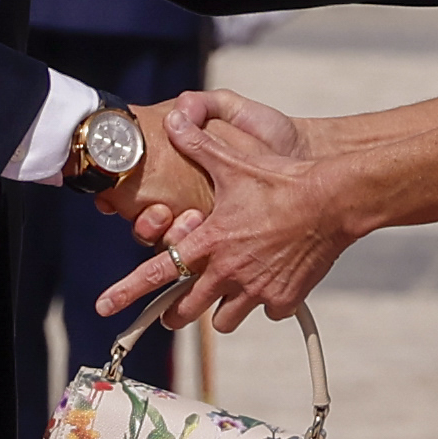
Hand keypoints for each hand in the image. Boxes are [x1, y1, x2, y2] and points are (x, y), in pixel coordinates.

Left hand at [97, 100, 356, 331]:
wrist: (333, 199)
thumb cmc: (282, 180)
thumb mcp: (235, 162)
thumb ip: (199, 145)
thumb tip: (172, 119)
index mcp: (209, 240)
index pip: (157, 272)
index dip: (127, 291)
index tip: (104, 307)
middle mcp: (228, 271)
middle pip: (186, 310)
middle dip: (176, 312)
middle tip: (174, 311)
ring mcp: (256, 289)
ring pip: (224, 319)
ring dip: (221, 309)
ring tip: (227, 291)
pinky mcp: (284, 299)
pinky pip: (266, 312)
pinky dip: (264, 302)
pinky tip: (271, 282)